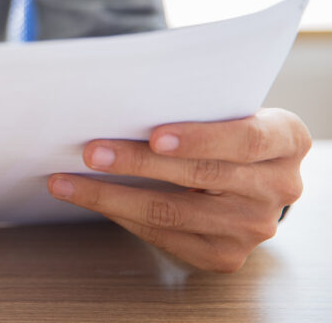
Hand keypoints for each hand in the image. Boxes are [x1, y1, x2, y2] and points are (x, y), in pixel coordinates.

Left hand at [47, 108, 310, 271]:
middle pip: (200, 176)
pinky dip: (121, 215)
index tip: (154, 134)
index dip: (199, 138)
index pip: (245, 138)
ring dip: (111, 196)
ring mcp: (253, 227)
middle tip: (90, 152)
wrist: (248, 173)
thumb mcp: (226, 107)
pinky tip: (91, 200)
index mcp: (286, 139)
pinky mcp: (224, 255)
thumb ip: (194, 103)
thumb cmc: (223, 126)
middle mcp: (278, 187)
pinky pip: (164, 236)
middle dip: (137, 162)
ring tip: (68, 182)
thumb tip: (120, 99)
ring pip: (173, 212)